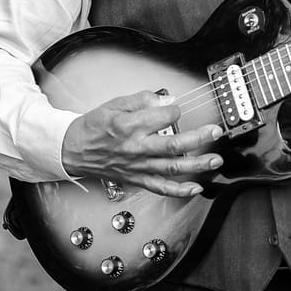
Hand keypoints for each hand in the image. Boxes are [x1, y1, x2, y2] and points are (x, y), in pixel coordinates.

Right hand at [61, 90, 223, 197]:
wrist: (75, 149)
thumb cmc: (95, 126)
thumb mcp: (115, 104)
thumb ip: (142, 100)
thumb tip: (166, 100)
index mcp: (130, 126)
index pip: (163, 117)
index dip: (174, 110)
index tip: (176, 108)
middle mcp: (136, 148)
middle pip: (173, 145)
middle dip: (198, 138)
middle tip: (216, 132)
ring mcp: (138, 166)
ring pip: (172, 167)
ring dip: (197, 165)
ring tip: (216, 160)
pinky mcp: (138, 178)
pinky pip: (161, 187)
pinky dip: (180, 190)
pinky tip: (196, 187)